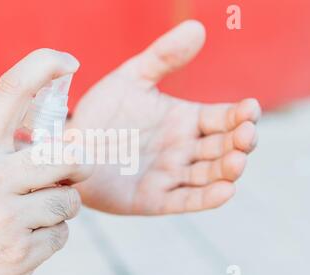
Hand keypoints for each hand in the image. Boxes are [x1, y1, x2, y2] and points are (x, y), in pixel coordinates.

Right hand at [0, 49, 88, 274]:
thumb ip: (0, 156)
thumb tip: (52, 147)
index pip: (10, 94)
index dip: (42, 67)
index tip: (67, 61)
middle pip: (67, 156)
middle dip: (79, 165)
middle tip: (73, 172)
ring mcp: (7, 219)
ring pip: (69, 201)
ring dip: (61, 209)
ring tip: (33, 216)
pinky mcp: (21, 254)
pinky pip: (61, 236)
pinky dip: (51, 238)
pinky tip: (25, 241)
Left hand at [70, 20, 260, 214]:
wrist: (70, 145)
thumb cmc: (101, 112)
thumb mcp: (130, 78)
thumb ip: (163, 56)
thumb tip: (197, 27)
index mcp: (184, 120)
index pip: (223, 118)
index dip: (240, 114)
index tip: (249, 108)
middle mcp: (183, 148)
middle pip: (223, 147)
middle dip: (239, 142)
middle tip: (246, 134)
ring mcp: (171, 175)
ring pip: (209, 174)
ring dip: (227, 170)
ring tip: (236, 160)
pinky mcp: (155, 199)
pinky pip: (186, 200)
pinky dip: (207, 198)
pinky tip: (226, 191)